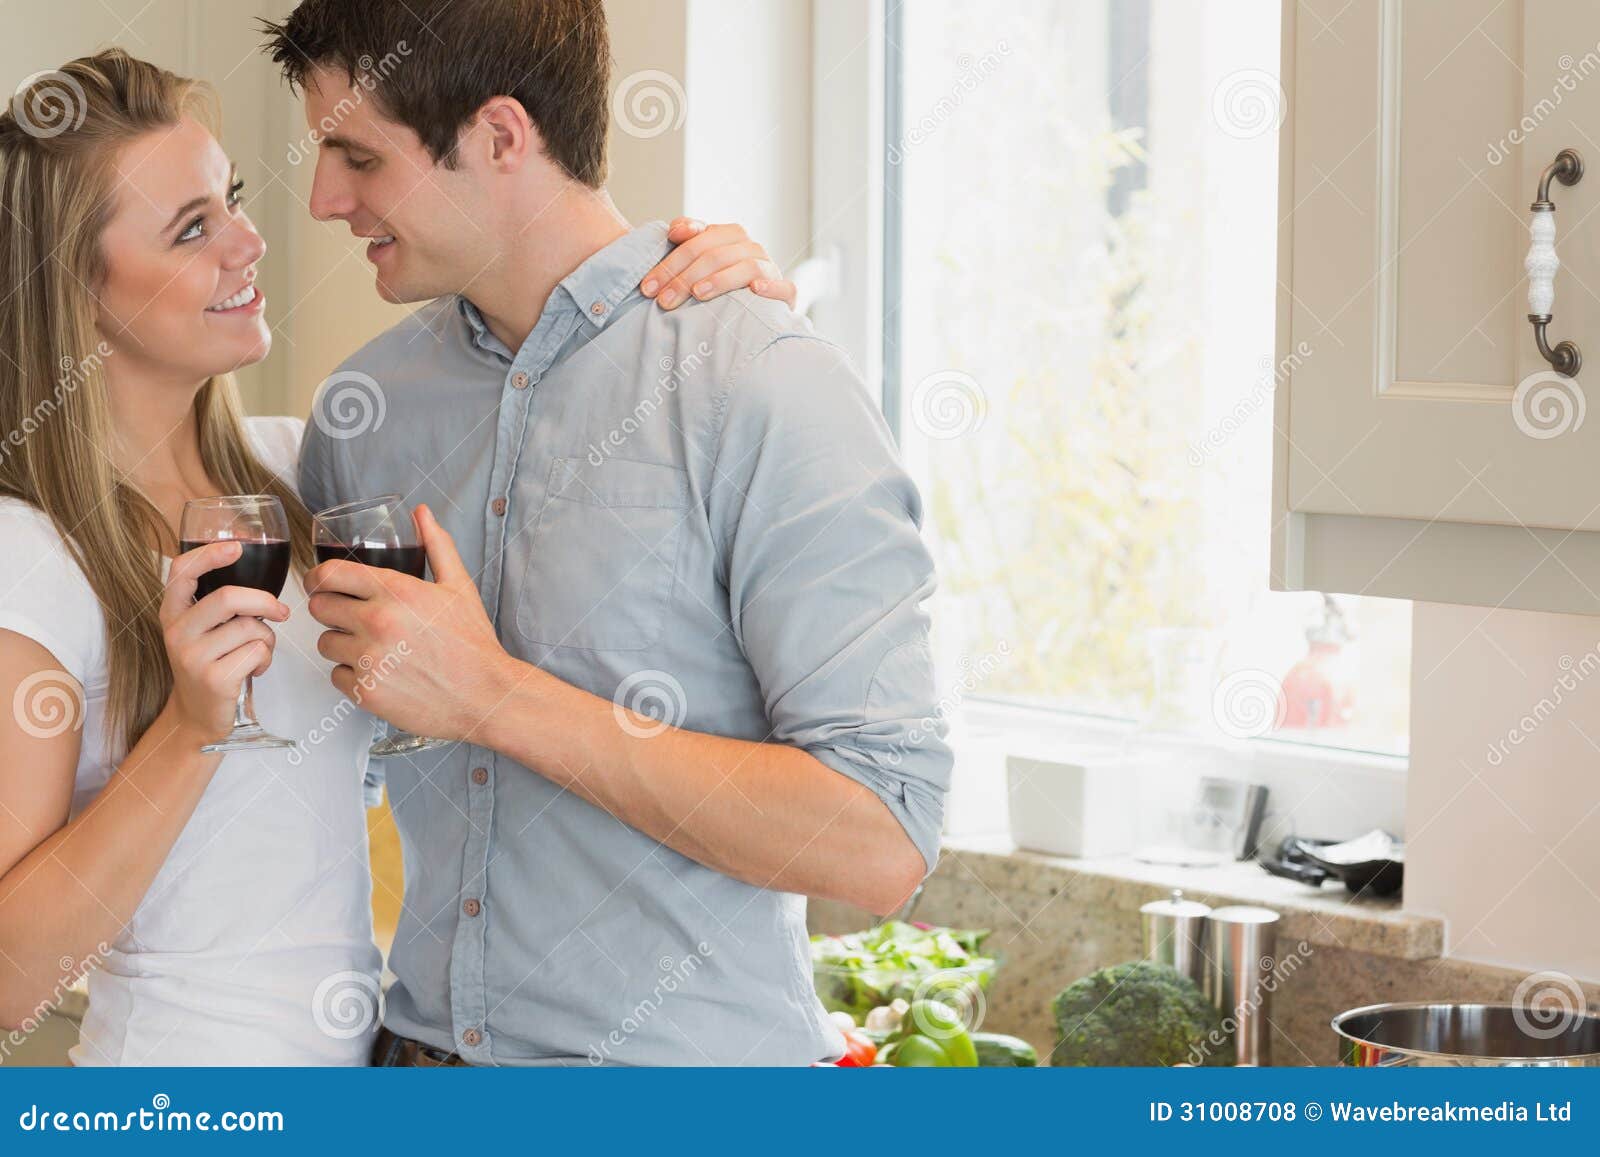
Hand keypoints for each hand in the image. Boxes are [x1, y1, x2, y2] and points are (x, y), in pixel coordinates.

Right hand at [159, 542, 289, 741]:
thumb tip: (264, 586)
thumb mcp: (203, 631)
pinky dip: (266, 659)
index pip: (182, 572)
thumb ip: (220, 606)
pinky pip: (257, 653)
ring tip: (256, 651)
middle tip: (281, 612)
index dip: (208, 554)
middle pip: (228, 598)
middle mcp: (177, 632)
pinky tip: (253, 669)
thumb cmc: (210, 664)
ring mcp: (192, 657)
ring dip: (267, 639)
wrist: (197, 716)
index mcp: (173, 613)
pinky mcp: (214, 679)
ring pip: (250, 628)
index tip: (236, 547)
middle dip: (264, 601)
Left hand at [305, 506, 518, 741]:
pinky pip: (336, 676)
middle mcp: (377, 622)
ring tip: (371, 647)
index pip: (329, 574)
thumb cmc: (472, 644)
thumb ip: (436, 546)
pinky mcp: (366, 691)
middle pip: (319, 607)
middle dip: (330, 609)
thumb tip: (422, 514)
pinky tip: (379, 672)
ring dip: (341, 644)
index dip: (318, 577)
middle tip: (350, 616)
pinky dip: (352, 676)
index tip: (320, 583)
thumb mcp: (458, 587)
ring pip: (325, 644)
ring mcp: (369, 659)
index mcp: (397, 591)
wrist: (485, 695)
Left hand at [642, 218, 796, 309]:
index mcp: (728, 235)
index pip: (697, 240)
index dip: (671, 260)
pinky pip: (784, 286)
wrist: (760, 309)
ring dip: (721, 279)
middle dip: (684, 277)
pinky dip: (770, 286)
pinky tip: (755, 290)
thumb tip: (673, 229)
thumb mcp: (699, 264)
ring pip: (746, 266)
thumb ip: (685, 244)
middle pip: (715, 254)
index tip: (648, 284)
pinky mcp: (787, 292)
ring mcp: (769, 268)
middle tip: (662, 301)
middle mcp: (750, 247)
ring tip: (698, 294)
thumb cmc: (722, 286)